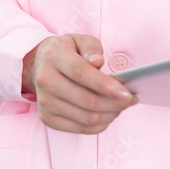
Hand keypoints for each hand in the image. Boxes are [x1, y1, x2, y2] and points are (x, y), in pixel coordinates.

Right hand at [21, 34, 138, 133]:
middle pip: (86, 100)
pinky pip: (80, 129)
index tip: (126, 92)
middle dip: (114, 104)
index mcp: (54, 57)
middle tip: (131, 100)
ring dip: (110, 115)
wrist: (38, 65)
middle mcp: (46, 80)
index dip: (105, 85)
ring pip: (85, 118)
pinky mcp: (47, 118)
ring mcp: (45, 102)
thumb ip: (91, 48)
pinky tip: (109, 114)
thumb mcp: (79, 40)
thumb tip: (97, 62)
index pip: (81, 74)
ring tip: (122, 106)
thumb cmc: (66, 51)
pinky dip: (100, 125)